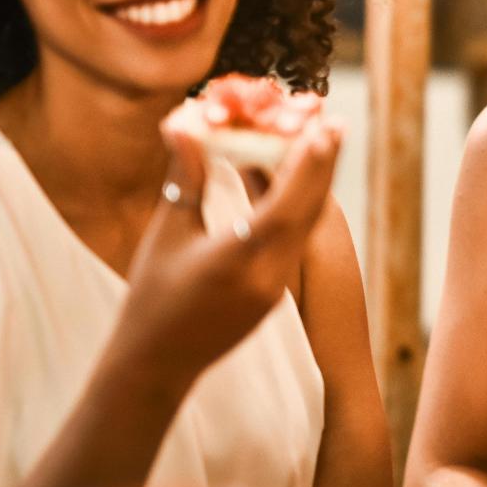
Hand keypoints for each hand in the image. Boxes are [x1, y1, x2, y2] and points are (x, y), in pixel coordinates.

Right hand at [111, 115, 342, 393]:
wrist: (156, 364)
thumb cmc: (151, 297)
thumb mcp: (167, 234)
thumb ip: (184, 177)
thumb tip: (185, 121)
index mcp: (236, 262)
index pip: (284, 208)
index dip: (306, 167)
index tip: (322, 129)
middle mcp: (266, 277)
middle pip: (306, 212)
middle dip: (322, 165)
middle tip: (335, 123)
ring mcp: (275, 288)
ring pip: (306, 226)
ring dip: (316, 183)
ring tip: (326, 142)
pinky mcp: (276, 293)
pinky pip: (295, 240)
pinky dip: (300, 206)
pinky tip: (300, 181)